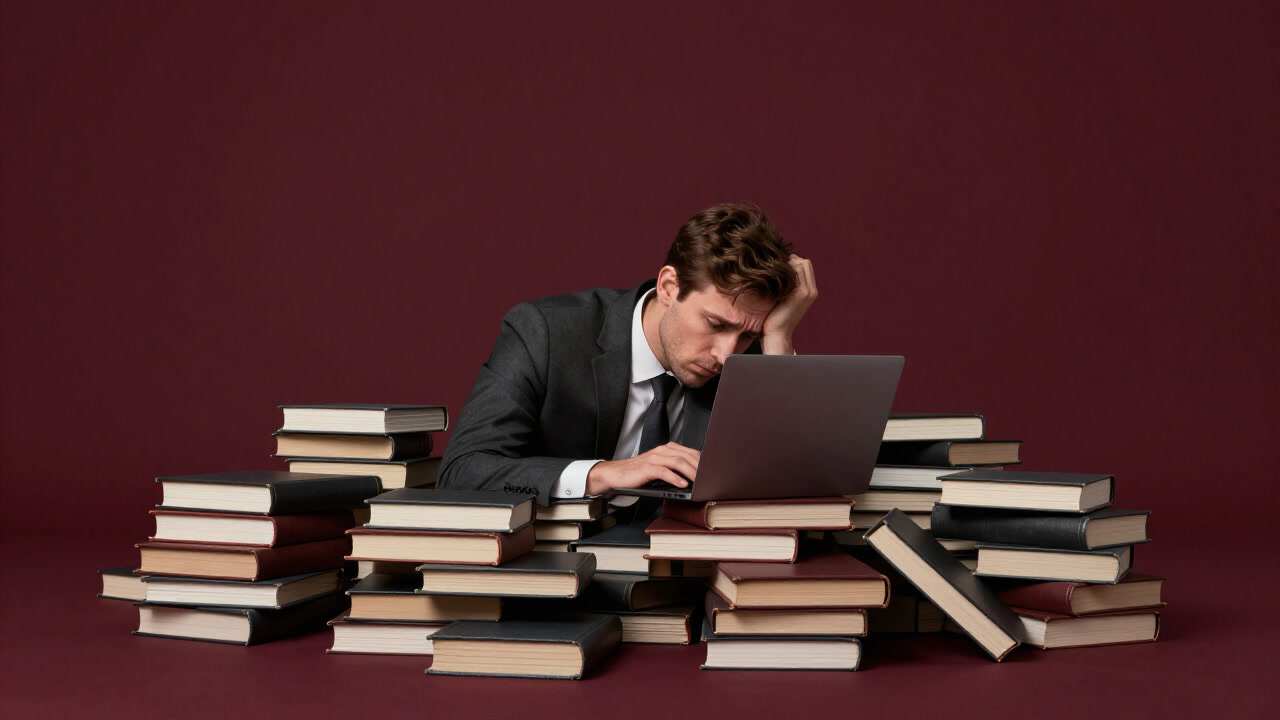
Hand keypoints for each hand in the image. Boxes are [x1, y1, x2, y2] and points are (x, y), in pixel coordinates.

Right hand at [585, 442, 699, 495]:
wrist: (618, 474)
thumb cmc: (639, 473)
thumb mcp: (659, 467)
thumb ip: (674, 467)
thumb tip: (693, 476)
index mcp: (666, 449)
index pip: (690, 452)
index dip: (702, 461)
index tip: (711, 471)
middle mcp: (662, 450)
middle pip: (686, 456)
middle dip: (699, 468)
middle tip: (709, 478)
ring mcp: (654, 458)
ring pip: (678, 462)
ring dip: (691, 472)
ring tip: (699, 482)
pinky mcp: (647, 468)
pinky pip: (665, 472)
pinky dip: (676, 478)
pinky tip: (683, 485)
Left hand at [760, 254, 816, 354]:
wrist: (776, 334)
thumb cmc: (774, 317)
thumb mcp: (782, 297)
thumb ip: (785, 284)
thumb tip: (776, 268)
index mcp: (809, 290)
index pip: (805, 265)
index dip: (792, 260)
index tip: (777, 264)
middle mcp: (812, 290)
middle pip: (804, 262)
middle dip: (790, 259)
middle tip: (773, 265)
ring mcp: (808, 291)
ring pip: (800, 264)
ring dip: (785, 263)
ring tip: (771, 269)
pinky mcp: (801, 293)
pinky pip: (795, 271)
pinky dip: (784, 269)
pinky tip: (771, 273)